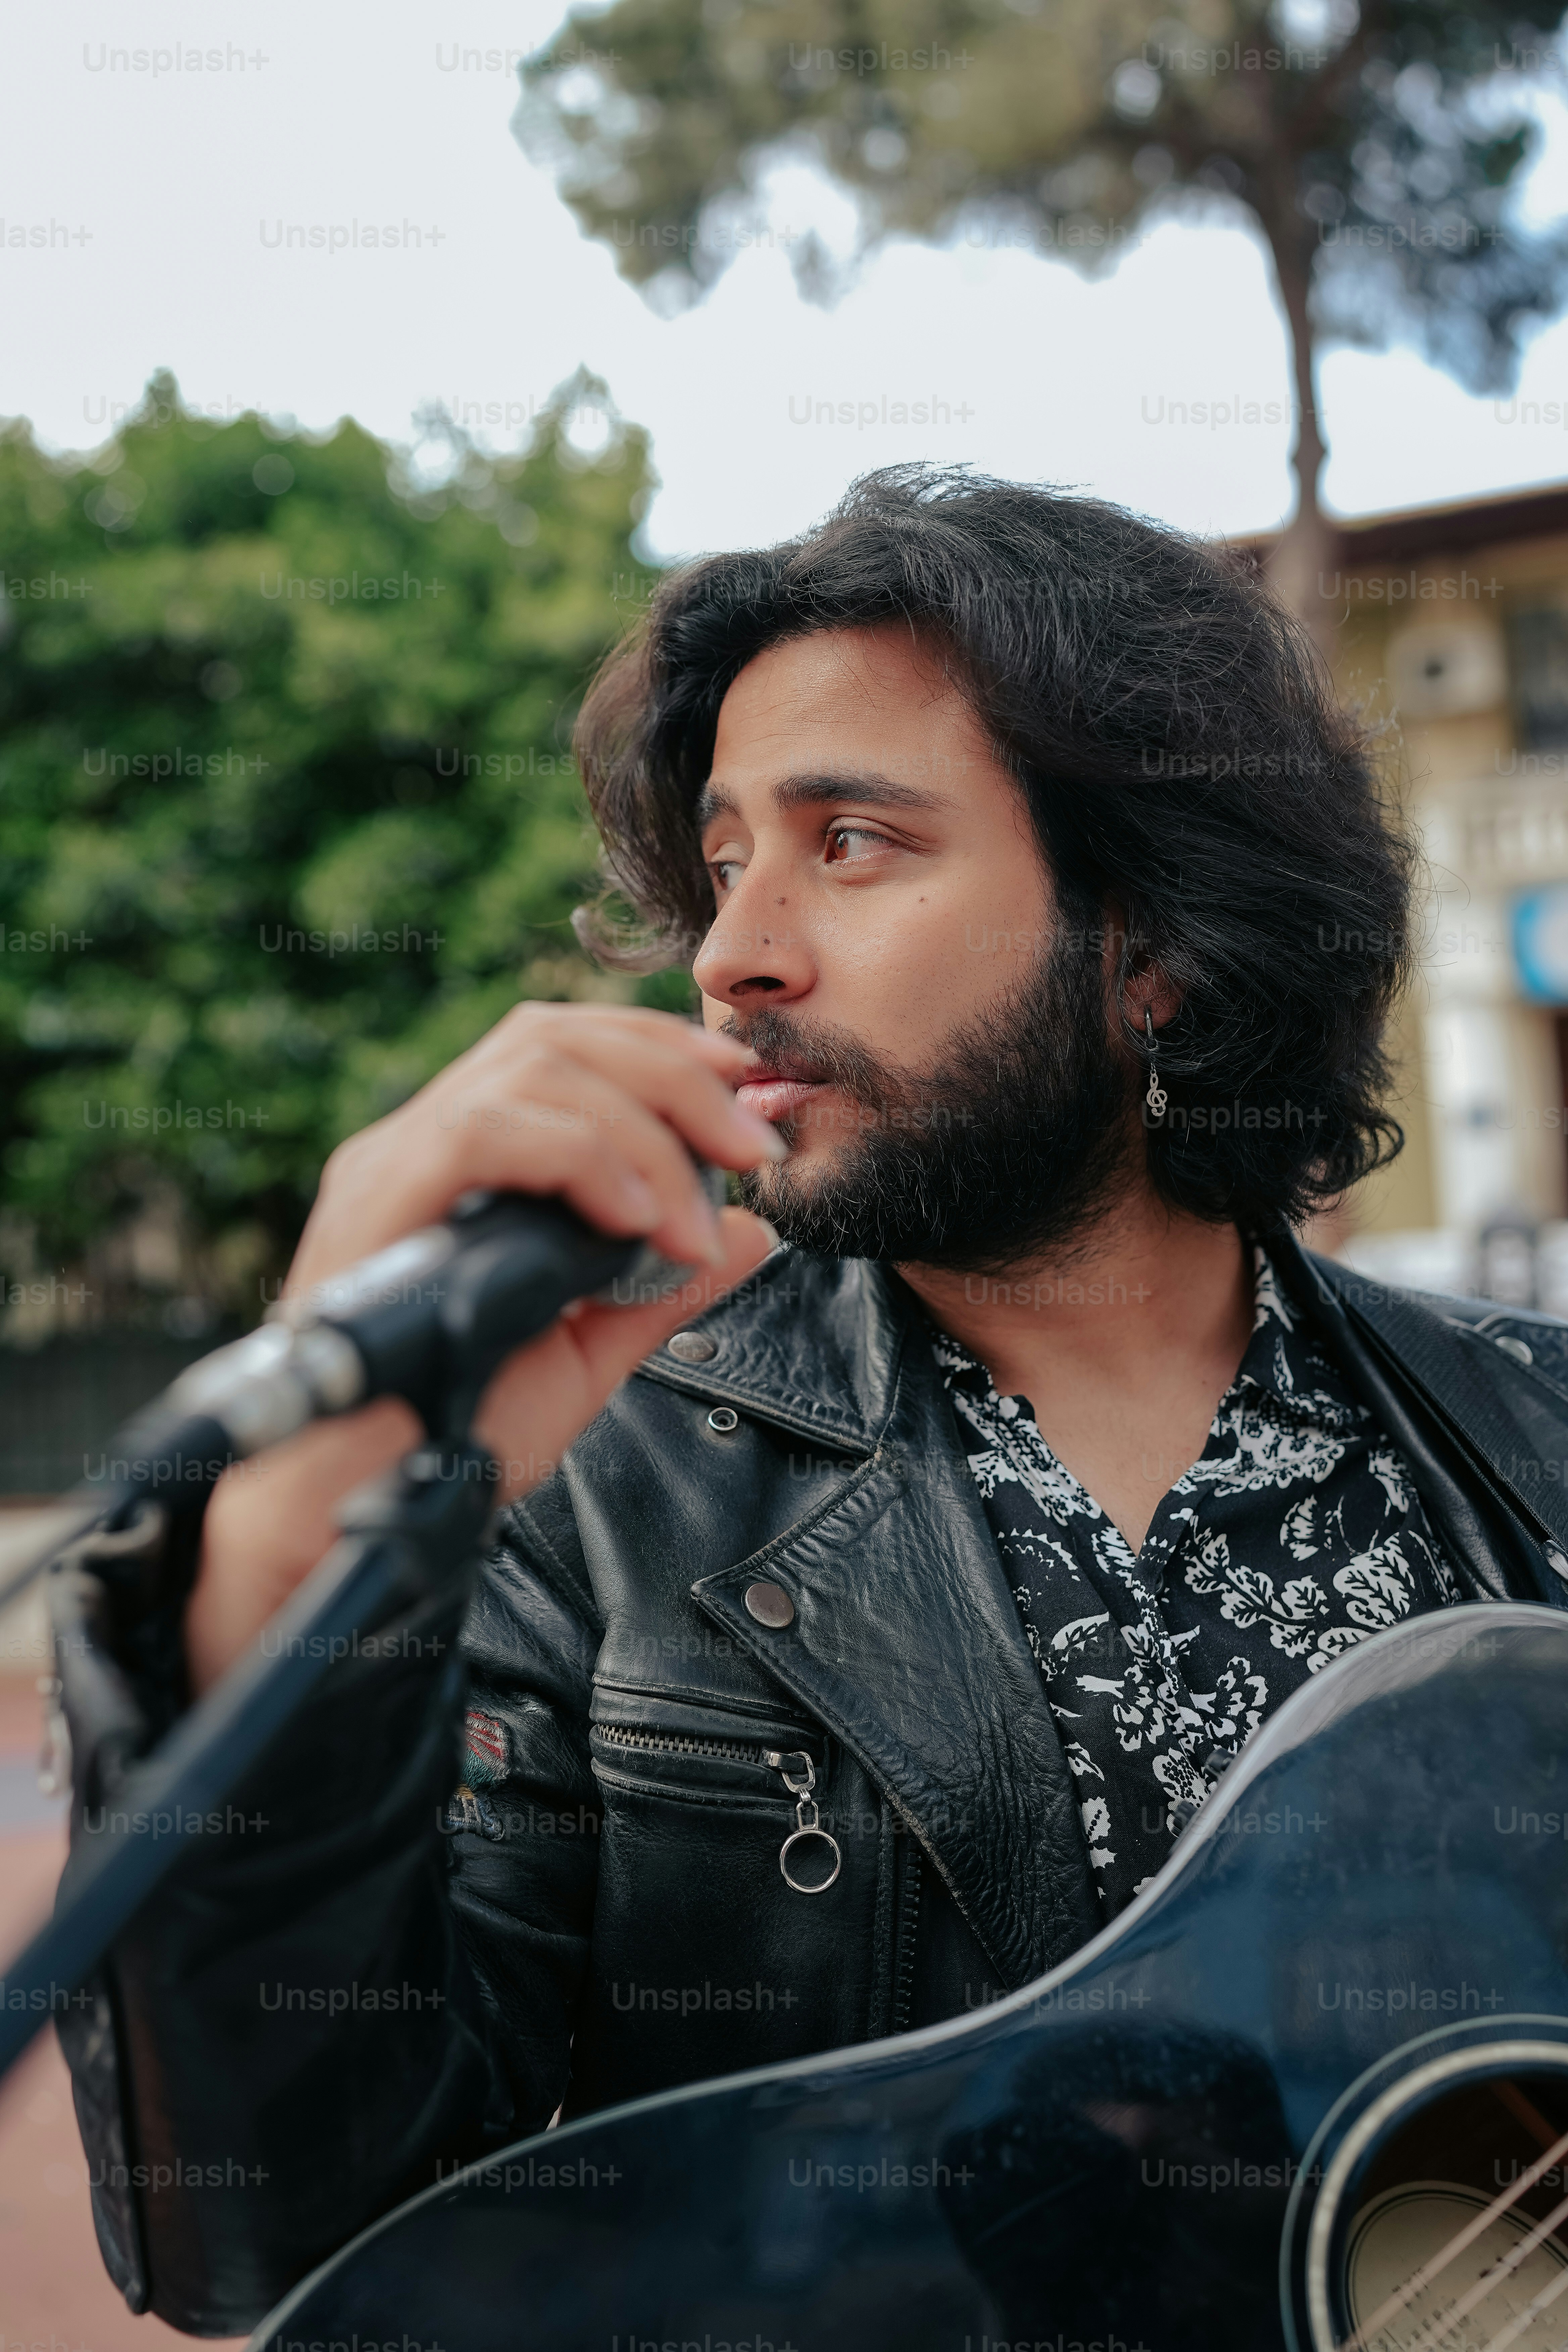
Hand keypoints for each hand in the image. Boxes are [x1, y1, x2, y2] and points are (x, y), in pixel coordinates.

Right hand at [186, 1003, 783, 1690]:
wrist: (362, 1502)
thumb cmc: (457, 1430)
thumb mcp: (587, 1352)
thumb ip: (660, 1289)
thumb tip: (750, 1235)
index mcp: (465, 1163)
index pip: (561, 1047)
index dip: (660, 1050)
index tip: (742, 1095)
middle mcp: (419, 1142)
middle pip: (552, 1037)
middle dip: (673, 1075)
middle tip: (750, 1149)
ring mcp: (390, 1166)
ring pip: (529, 1070)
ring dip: (643, 1128)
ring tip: (695, 1217)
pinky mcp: (373, 1203)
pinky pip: (481, 1131)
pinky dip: (577, 1160)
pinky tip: (631, 1222)